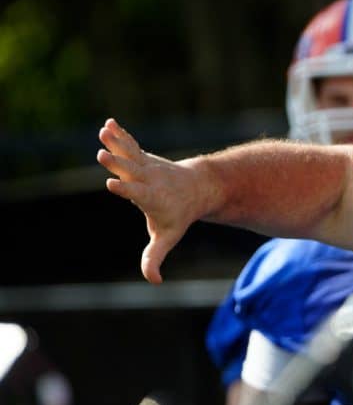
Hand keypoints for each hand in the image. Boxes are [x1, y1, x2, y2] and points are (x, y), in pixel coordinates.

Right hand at [96, 118, 210, 283]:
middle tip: (102, 155)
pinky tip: (108, 123)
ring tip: (104, 130)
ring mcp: (147, 166)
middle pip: (131, 170)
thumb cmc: (178, 216)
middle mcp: (149, 179)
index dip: (125, 189)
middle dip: (118, 163)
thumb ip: (155, 257)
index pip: (137, 193)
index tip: (111, 183)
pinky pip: (131, 144)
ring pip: (130, 153)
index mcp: (152, 198)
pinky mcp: (144, 157)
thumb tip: (154, 281)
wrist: (199, 188)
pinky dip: (120, 135)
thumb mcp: (167, 237)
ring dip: (117, 142)